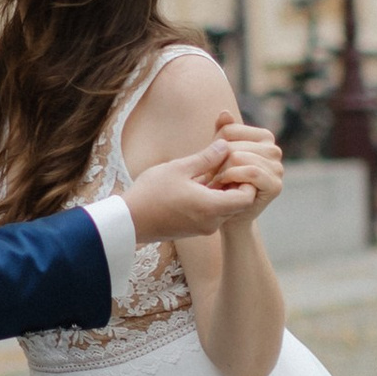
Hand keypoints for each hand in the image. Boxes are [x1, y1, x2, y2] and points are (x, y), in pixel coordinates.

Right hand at [123, 131, 282, 245]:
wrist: (128, 220)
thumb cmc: (151, 193)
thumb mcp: (179, 168)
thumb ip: (206, 157)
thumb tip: (225, 144)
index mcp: (211, 207)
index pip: (247, 197)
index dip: (247, 180)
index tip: (235, 165)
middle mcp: (211, 222)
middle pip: (238, 204)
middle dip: (235, 184)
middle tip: (225, 165)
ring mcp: (202, 229)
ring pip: (225, 209)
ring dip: (222, 192)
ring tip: (209, 173)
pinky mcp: (193, 230)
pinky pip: (213, 215)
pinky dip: (212, 200)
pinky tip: (198, 185)